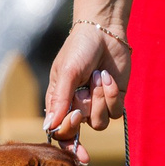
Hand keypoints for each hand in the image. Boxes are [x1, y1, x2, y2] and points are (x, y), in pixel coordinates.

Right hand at [43, 20, 129, 165]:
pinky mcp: (114, 101)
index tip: (76, 116)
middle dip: (84, 113)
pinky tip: (107, 77)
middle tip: (83, 96)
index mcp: (59, 103)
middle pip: (78, 133)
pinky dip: (111, 95)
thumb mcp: (66, 73)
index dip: (67, 131)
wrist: (104, 32)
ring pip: (99, 124)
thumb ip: (59, 100)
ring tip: (98, 75)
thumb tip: (49, 127)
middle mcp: (76, 108)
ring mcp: (96, 106)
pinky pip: (114, 113)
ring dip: (99, 99)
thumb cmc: (79, 50)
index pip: (59, 132)